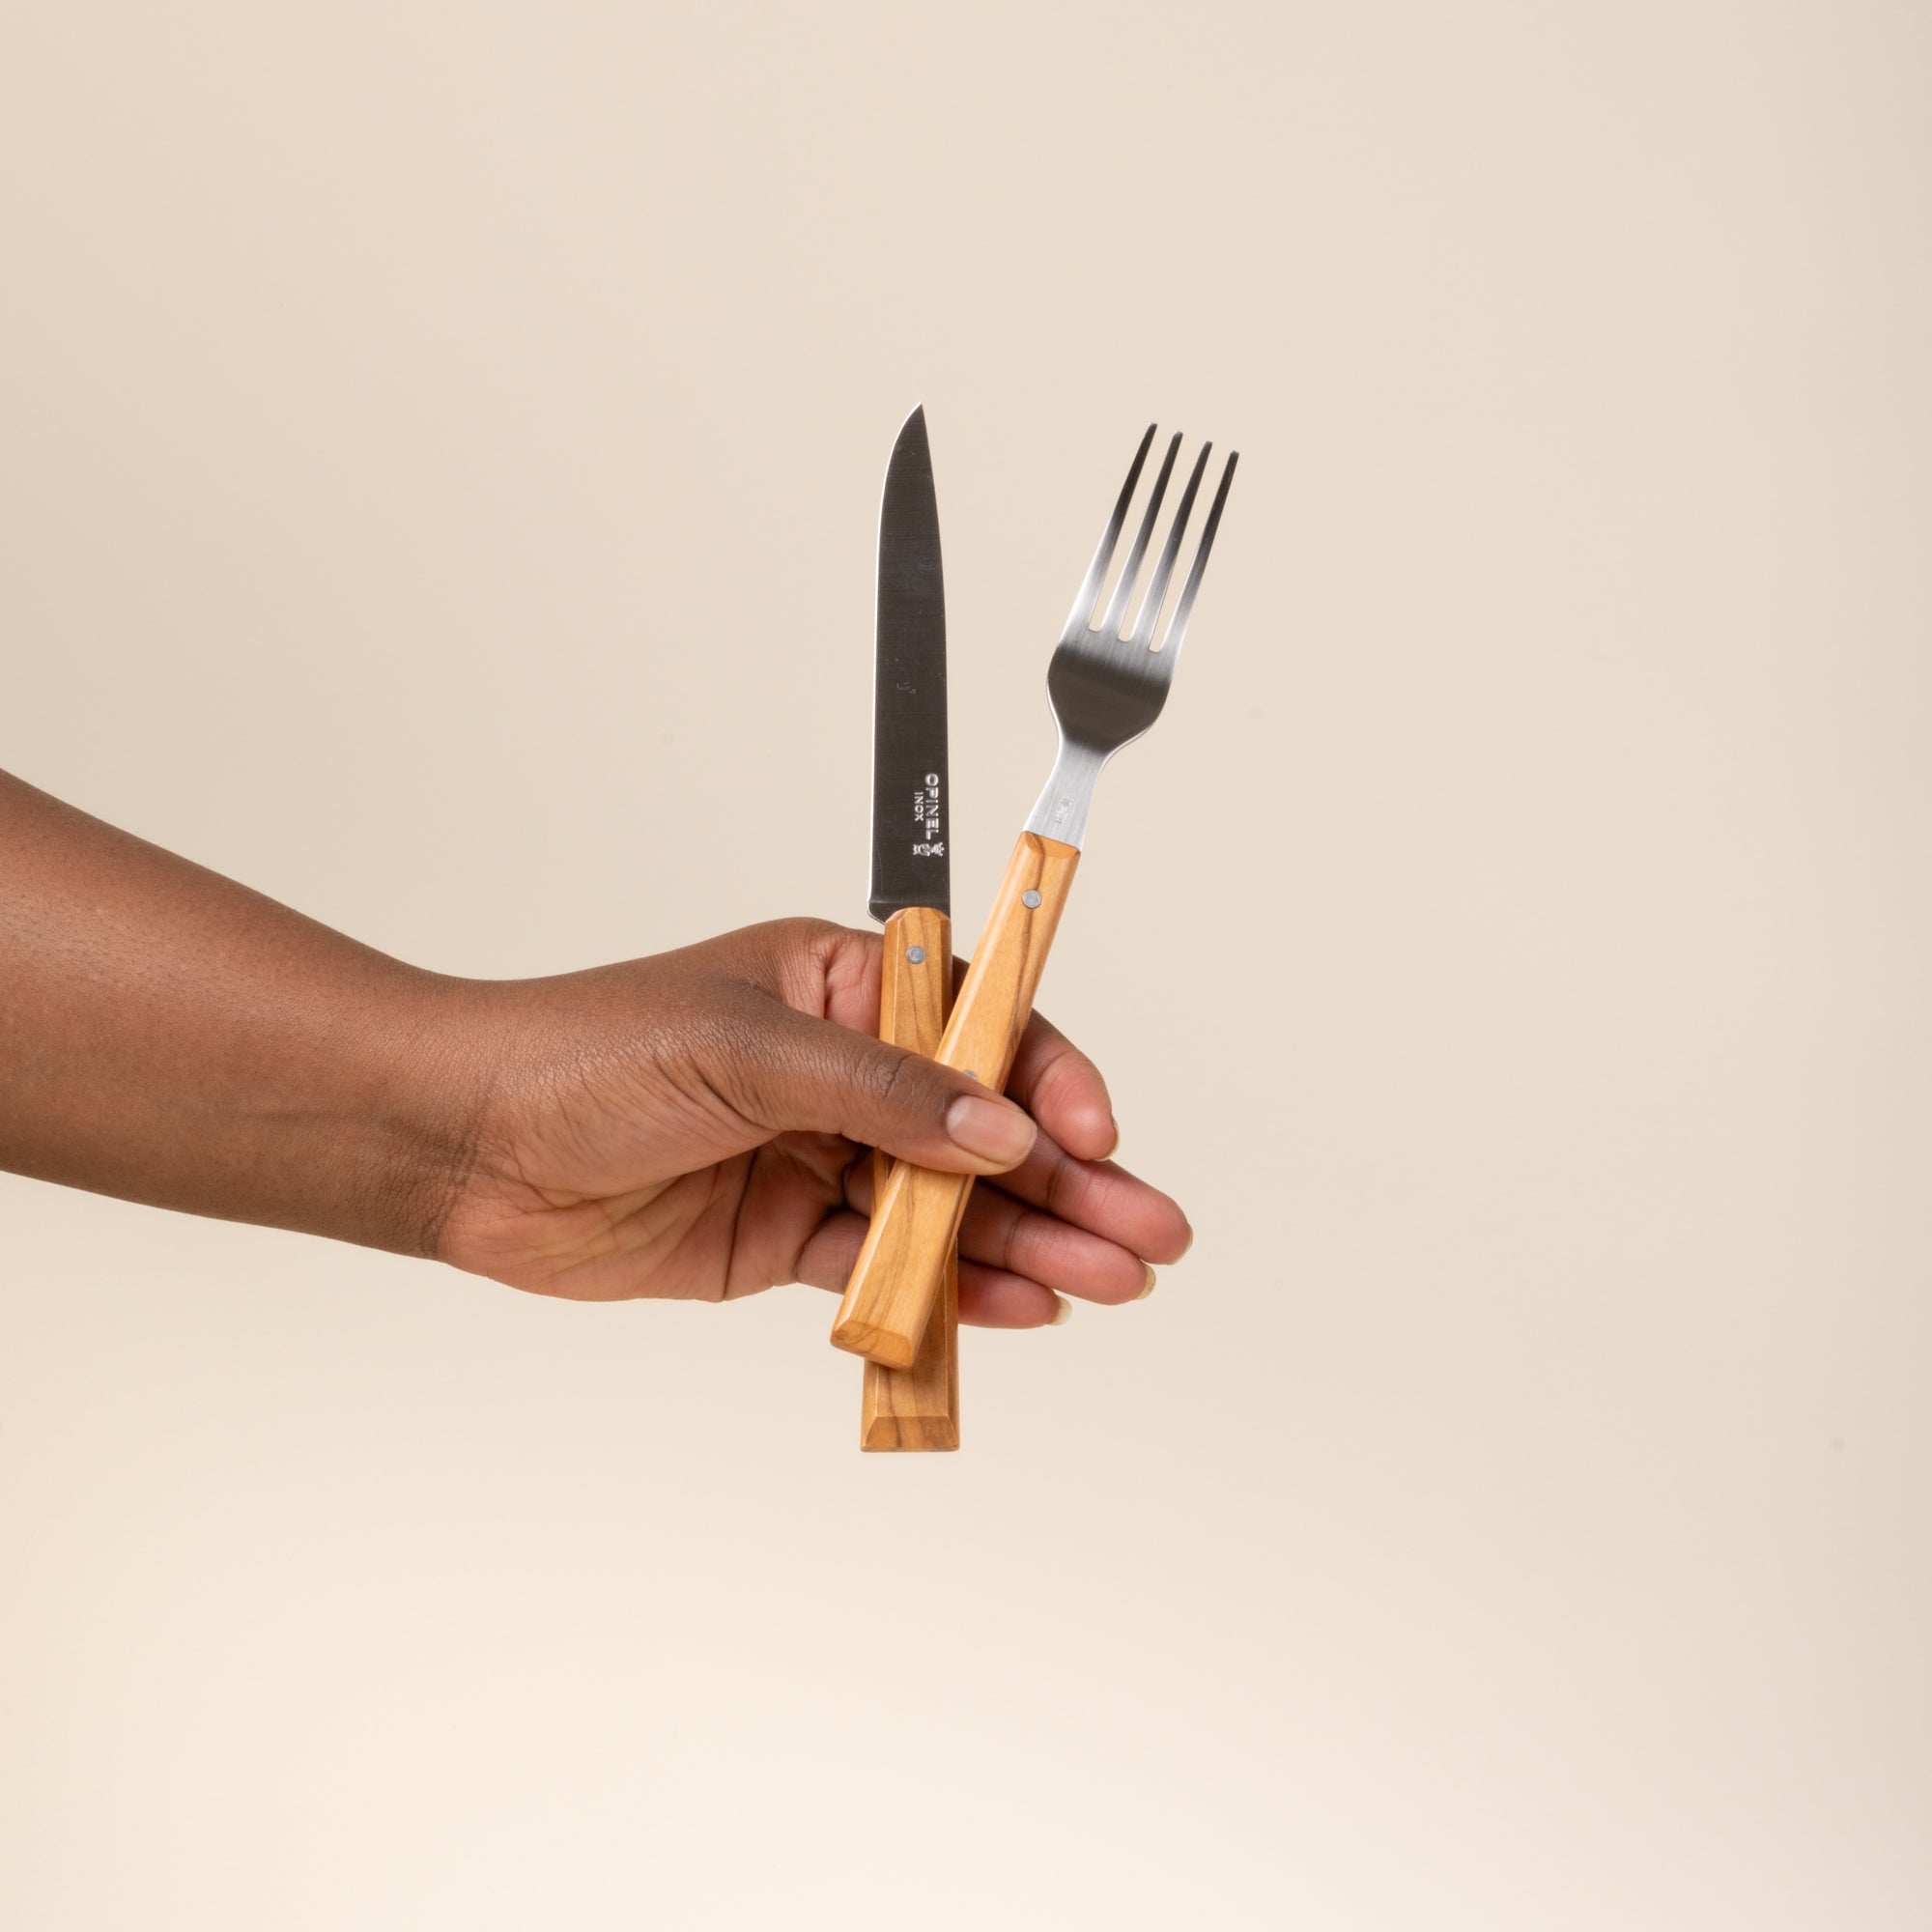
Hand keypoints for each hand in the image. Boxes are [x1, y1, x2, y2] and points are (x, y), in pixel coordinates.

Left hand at [437, 919, 1190, 1325]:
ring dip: (1030, 1245)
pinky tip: (1017, 1308)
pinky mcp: (783, 1237)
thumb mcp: (746, 1048)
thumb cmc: (586, 1054)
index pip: (980, 1025)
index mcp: (843, 987)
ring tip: (1110, 1283)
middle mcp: (843, 1072)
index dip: (1049, 1078)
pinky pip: (887, 1265)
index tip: (1095, 1133)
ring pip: (949, 1205)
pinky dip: (949, 1291)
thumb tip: (1002, 1129)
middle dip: (1073, 1181)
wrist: (466, 1147)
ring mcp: (818, 1157)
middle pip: (984, 1126)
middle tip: (1150, 1234)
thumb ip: (884, 1093)